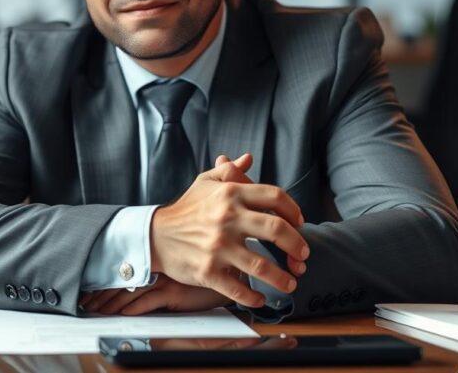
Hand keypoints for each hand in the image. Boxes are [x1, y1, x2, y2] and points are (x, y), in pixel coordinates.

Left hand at [78, 274, 231, 315]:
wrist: (230, 276)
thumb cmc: (205, 276)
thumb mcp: (177, 277)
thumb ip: (159, 281)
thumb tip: (136, 293)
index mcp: (156, 263)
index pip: (123, 273)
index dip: (105, 284)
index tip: (89, 292)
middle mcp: (158, 269)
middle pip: (122, 283)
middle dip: (102, 295)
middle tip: (86, 304)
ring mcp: (165, 280)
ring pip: (131, 293)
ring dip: (112, 304)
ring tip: (97, 312)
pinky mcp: (174, 292)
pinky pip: (148, 302)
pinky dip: (133, 309)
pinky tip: (121, 315)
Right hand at [150, 153, 308, 307]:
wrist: (154, 235)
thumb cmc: (185, 209)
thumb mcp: (204, 183)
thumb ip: (229, 171)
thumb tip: (248, 159)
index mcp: (230, 194)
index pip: (274, 197)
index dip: (294, 210)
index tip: (300, 223)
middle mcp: (227, 219)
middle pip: (277, 230)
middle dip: (297, 245)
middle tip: (303, 255)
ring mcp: (218, 247)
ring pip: (261, 266)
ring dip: (282, 278)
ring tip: (290, 283)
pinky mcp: (208, 272)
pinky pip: (237, 288)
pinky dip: (253, 297)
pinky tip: (261, 298)